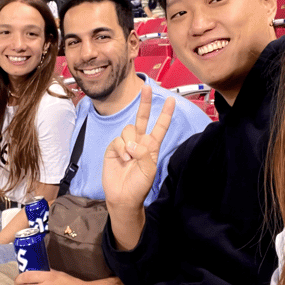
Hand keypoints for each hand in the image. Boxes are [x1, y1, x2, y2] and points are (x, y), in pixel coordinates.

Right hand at [103, 85, 174, 210]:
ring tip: (130, 158)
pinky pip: (117, 140)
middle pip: (142, 118)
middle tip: (146, 87)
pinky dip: (120, 149)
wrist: (123, 197)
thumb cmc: (139, 186)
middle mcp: (139, 142)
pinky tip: (123, 159)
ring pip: (128, 130)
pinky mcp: (113, 149)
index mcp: (152, 147)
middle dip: (144, 103)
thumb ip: (144, 153)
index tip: (171, 100)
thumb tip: (131, 143)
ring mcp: (126, 144)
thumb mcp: (149, 170)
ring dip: (129, 143)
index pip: (160, 127)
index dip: (165, 114)